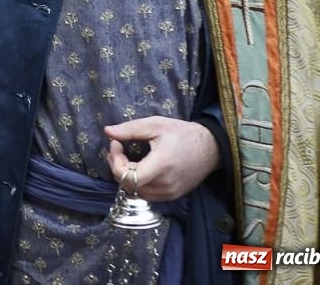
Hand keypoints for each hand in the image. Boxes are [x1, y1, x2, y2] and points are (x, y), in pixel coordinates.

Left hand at [105, 116, 220, 201]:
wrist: (211, 148)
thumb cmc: (182, 133)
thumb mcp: (155, 124)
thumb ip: (130, 129)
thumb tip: (107, 131)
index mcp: (161, 165)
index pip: (128, 178)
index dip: (115, 162)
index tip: (116, 144)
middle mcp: (165, 183)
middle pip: (128, 184)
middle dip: (117, 166)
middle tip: (117, 149)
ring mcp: (170, 192)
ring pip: (136, 191)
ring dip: (126, 176)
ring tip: (126, 158)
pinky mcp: (173, 195)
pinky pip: (147, 194)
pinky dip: (138, 183)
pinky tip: (139, 168)